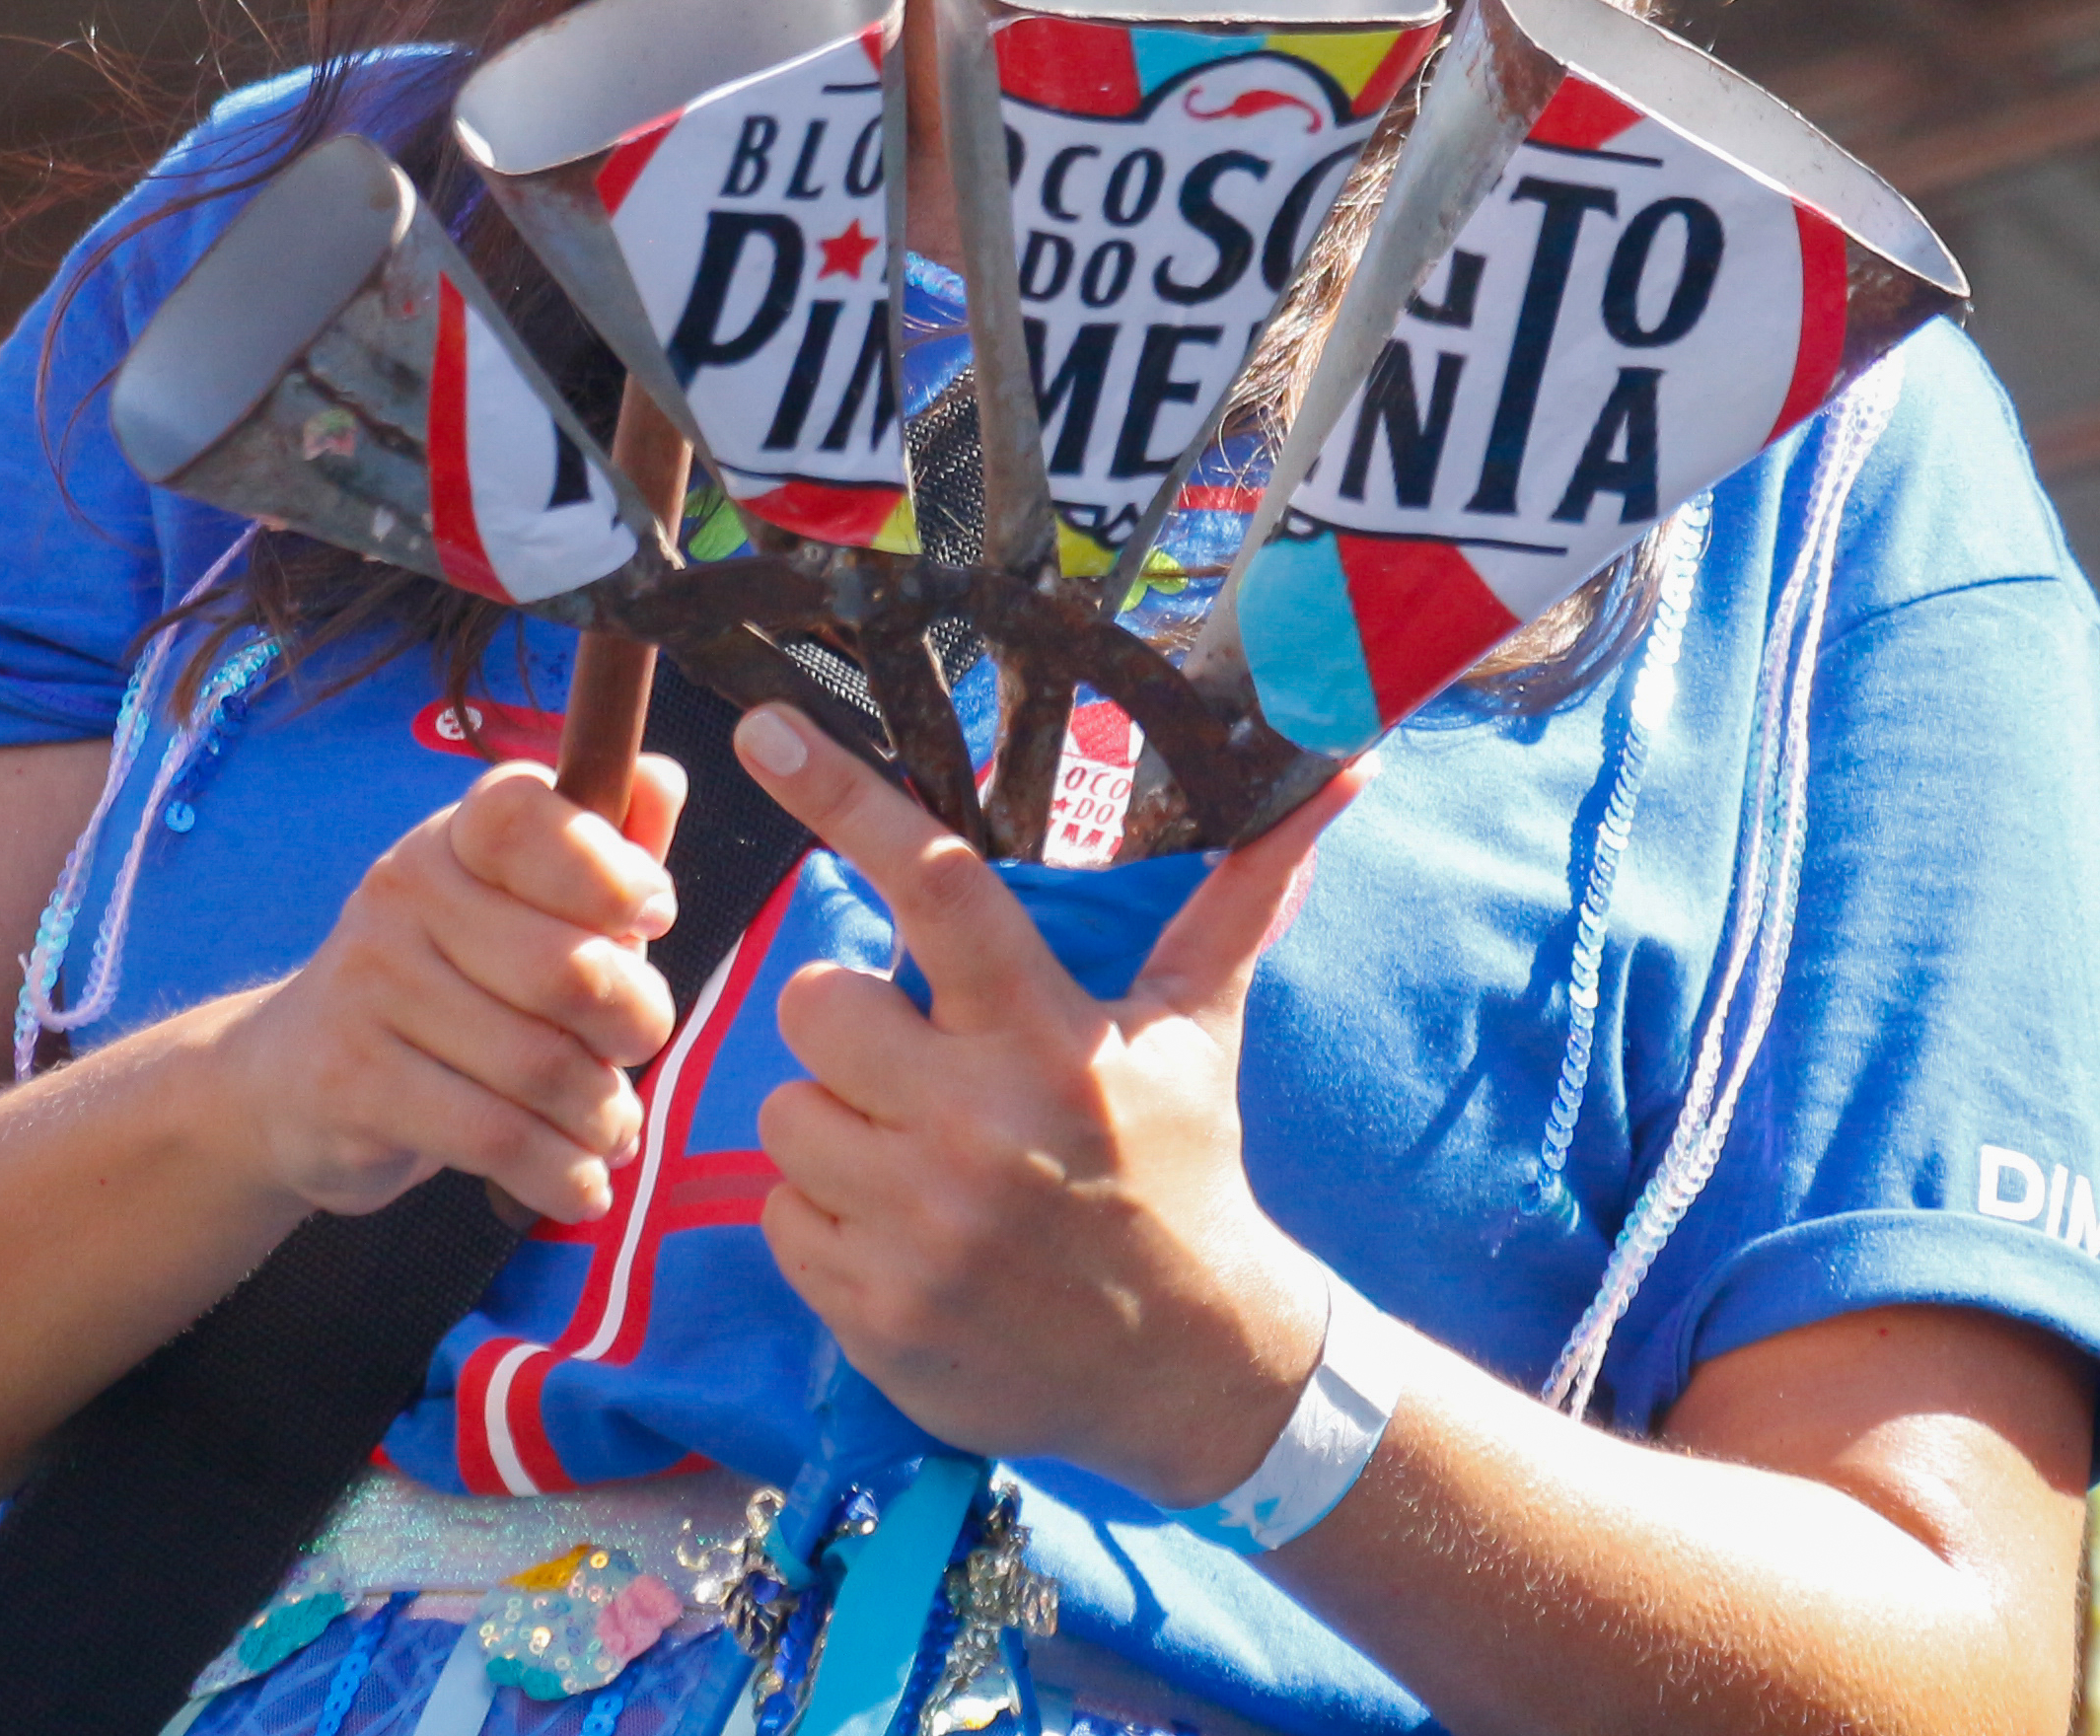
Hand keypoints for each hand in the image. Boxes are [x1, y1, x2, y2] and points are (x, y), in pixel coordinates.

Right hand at [218, 755, 687, 1227]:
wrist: (291, 1078)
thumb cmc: (450, 982)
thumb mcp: (525, 906)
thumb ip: (604, 851)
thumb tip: (662, 779)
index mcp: (455, 836)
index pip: (526, 817)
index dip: (610, 867)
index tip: (655, 916)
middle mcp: (404, 892)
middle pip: (566, 969)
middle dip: (636, 1023)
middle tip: (637, 1051)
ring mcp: (370, 986)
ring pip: (540, 1066)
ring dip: (604, 1115)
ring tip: (612, 1128)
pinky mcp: (353, 1082)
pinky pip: (494, 1136)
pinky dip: (560, 1173)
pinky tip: (580, 1185)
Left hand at [732, 706, 1358, 1506]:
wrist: (1195, 1368)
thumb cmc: (1183, 1170)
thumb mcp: (1198, 1032)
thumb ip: (1235, 899)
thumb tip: (1332, 775)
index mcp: (1051, 1036)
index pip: (938, 887)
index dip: (846, 799)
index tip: (767, 731)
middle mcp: (980, 1125)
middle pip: (815, 1002)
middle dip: (854, 1028)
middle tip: (919, 1066)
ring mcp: (920, 1226)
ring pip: (784, 1113)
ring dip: (836, 1130)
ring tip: (918, 1160)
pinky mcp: (874, 1309)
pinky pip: (780, 1216)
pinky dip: (827, 1222)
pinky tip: (903, 1235)